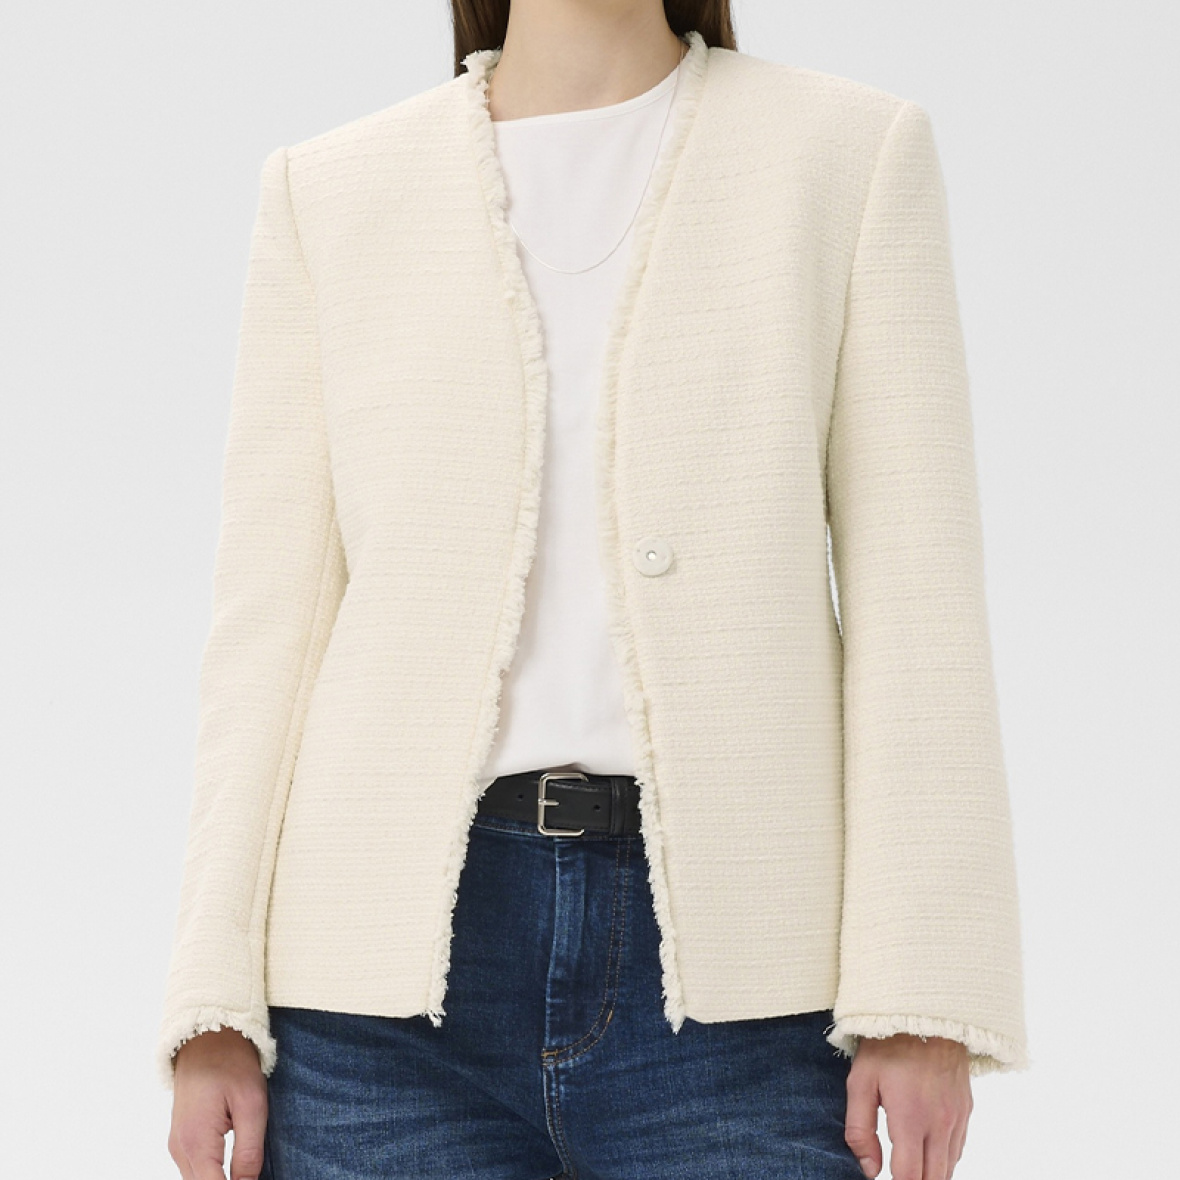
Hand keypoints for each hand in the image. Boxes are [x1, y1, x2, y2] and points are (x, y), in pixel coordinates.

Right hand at [167, 1028, 267, 1179]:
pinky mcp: (181, 1139)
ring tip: (244, 1172)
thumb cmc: (232, 1063)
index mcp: (197, 1143)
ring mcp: (178, 1144)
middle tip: (251, 1174)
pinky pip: (194, 1169)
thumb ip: (249, 1151)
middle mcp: (181, 1149)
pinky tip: (231, 1169)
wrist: (206, 1036)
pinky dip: (211, 1174)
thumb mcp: (252, 1104)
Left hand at [844, 1033, 971, 1179]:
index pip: (909, 1178)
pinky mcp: (967, 1110)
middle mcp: (940, 1124)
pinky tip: (926, 1150)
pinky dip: (943, 1158)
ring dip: (930, 1173)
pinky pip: (958, 1149)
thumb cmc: (886, 1044)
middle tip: (897, 1172)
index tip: (884, 1178)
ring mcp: (958, 1118)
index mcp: (911, 1119)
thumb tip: (869, 1170)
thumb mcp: (860, 1081)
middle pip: (933, 1179)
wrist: (926, 1011)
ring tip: (909, 1164)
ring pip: (948, 1168)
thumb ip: (859, 1129)